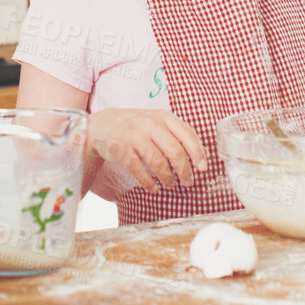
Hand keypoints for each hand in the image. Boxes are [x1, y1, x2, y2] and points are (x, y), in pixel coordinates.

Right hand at [88, 108, 207, 192]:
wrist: (101, 125)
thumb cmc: (135, 126)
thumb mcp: (156, 122)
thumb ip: (175, 133)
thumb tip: (200, 154)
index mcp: (162, 116)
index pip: (186, 134)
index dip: (197, 152)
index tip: (203, 168)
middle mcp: (149, 123)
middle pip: (174, 151)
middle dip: (184, 170)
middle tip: (188, 182)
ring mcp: (134, 135)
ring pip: (158, 162)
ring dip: (167, 178)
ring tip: (171, 185)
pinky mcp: (121, 149)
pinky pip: (139, 170)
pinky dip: (149, 183)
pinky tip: (154, 189)